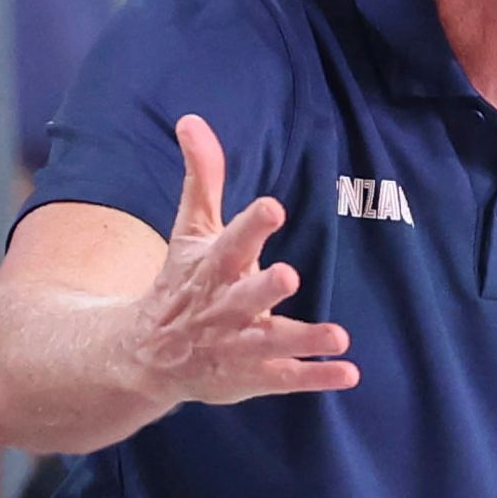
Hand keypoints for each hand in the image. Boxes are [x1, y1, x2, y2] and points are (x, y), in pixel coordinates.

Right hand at [129, 115, 357, 409]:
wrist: (147, 355)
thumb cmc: (181, 281)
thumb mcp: (191, 229)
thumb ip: (203, 178)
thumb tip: (192, 120)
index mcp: (213, 266)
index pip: (232, 242)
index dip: (252, 226)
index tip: (273, 207)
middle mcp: (224, 306)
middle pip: (246, 296)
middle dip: (265, 288)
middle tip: (289, 276)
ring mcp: (237, 344)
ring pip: (271, 342)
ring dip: (304, 339)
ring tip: (339, 336)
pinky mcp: (251, 375)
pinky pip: (285, 377)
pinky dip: (315, 376)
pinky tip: (349, 372)